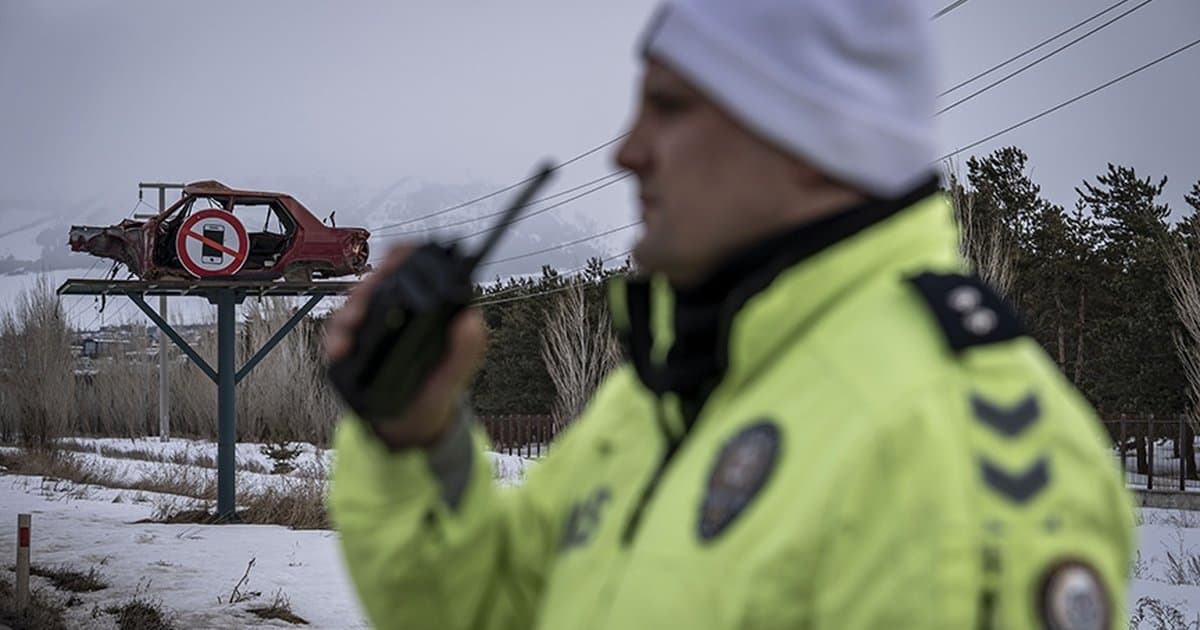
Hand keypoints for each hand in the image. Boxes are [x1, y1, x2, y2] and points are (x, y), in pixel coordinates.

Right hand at [325, 245, 487, 448]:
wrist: (412, 424)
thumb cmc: (438, 390)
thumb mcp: (458, 372)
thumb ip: (468, 348)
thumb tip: (470, 320)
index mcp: (431, 309)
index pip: (416, 267)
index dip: (405, 256)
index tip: (394, 259)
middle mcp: (401, 310)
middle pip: (380, 280)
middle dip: (368, 287)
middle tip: (364, 304)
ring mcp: (377, 324)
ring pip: (356, 302)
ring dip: (349, 311)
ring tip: (350, 329)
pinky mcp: (357, 341)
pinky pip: (340, 330)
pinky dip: (336, 336)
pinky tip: (340, 349)